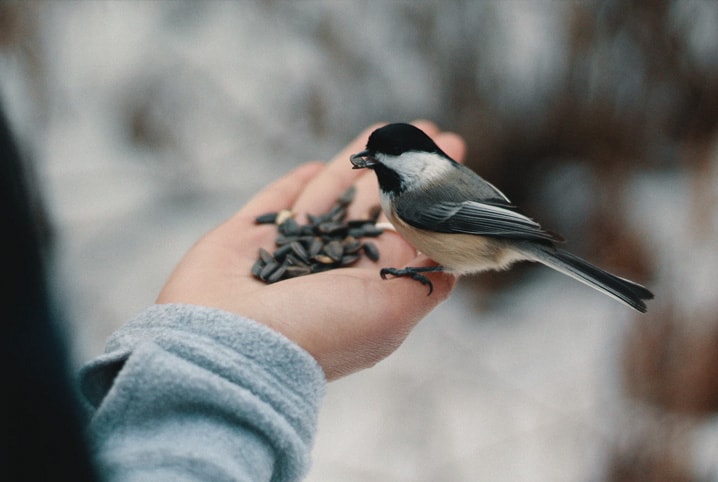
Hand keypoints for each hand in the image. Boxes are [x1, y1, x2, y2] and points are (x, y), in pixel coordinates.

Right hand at [157, 121, 466, 379]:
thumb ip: (423, 282)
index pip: (406, 230)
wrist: (230, 345)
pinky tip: (313, 165)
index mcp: (365, 286)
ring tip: (383, 129)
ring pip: (326, 195)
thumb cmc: (317, 330)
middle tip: (428, 134)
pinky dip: (292, 185)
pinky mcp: (243, 239)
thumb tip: (451, 266)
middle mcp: (328, 268)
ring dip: (355, 163)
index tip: (454, 162)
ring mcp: (285, 252)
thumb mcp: (390, 312)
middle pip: (372, 207)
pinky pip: (273, 204)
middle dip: (400, 170)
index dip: (429, 197)